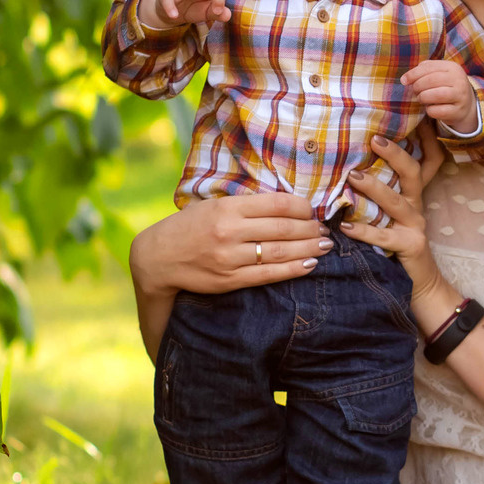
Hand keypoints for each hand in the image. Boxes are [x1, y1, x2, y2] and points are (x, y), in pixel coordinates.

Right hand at [128, 193, 326, 355]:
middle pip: (284, 228)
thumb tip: (285, 206)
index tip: (313, 211)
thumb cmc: (188, 227)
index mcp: (228, 208)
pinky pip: (268, 275)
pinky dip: (292, 269)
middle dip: (311, 229)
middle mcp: (230, 231)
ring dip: (308, 248)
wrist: (157, 257)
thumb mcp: (213, 205)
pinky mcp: (229, 280)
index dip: (302, 207)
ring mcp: (230, 258)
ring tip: (324, 246)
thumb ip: (244, 205)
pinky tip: (309, 265)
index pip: (277, 204)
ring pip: (280, 252)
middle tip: (326, 230)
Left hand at [341, 122, 458, 330]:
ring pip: (397, 202)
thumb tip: (345, 169)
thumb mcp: (390, 216)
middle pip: (413, 173)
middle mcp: (417, 206)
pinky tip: (345, 227)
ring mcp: (415, 227)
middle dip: (395, 155)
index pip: (424, 161)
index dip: (423, 140)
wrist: (419, 283)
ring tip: (352, 178)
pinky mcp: (409, 247)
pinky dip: (364, 231)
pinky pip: (384, 237)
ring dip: (374, 189)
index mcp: (413, 195)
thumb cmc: (396, 245)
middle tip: (374, 140)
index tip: (409, 120)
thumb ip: (376, 195)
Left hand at [402, 59, 477, 132]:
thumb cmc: (446, 86)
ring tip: (422, 98)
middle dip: (418, 87)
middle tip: (416, 91)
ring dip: (423, 97)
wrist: (466, 105)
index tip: (404, 81)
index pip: (428, 67)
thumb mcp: (439, 74)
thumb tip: (406, 78)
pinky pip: (437, 111)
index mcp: (453, 67)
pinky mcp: (458, 111)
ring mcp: (460, 96)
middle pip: (431, 81)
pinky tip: (431, 108)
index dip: (413, 74)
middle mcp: (459, 80)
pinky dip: (429, 110)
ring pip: (435, 95)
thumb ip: (424, 70)